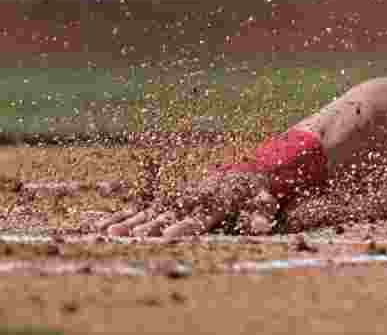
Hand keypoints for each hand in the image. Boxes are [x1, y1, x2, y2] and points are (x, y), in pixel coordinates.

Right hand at [93, 170, 279, 237]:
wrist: (245, 167)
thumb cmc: (256, 189)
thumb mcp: (264, 199)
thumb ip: (261, 212)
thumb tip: (262, 225)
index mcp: (215, 201)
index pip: (198, 217)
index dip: (183, 226)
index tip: (167, 236)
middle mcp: (193, 198)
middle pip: (169, 215)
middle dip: (149, 226)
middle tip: (130, 238)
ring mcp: (178, 196)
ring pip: (152, 210)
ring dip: (131, 221)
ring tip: (111, 233)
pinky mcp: (169, 197)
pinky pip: (144, 205)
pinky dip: (124, 210)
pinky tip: (103, 216)